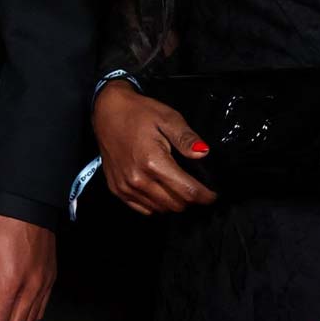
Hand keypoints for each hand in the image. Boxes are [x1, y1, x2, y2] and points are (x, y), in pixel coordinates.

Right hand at [91, 82, 217, 213]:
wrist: (106, 110)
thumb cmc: (139, 113)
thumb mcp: (168, 118)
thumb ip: (186, 138)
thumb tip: (203, 154)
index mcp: (153, 162)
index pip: (188, 191)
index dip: (206, 196)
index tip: (213, 194)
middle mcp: (138, 179)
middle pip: (176, 205)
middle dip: (190, 199)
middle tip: (195, 187)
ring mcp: (125, 186)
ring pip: (161, 209)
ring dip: (173, 202)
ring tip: (177, 187)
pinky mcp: (116, 189)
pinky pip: (143, 209)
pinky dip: (156, 204)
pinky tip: (159, 190)